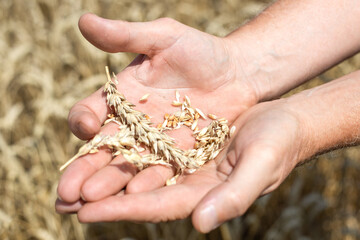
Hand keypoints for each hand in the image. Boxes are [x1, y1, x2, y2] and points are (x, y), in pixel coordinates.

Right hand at [56, 13, 259, 217]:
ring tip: (87, 207)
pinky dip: (146, 186)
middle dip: (84, 170)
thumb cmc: (200, 51)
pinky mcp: (179, 158)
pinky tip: (134, 201)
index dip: (84, 121)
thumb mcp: (163, 37)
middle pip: (102, 150)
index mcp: (122, 98)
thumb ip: (125, 36)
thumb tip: (83, 20)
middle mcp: (133, 126)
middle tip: (67, 193)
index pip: (91, 113)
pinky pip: (159, 174)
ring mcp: (156, 145)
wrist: (237, 73)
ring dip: (108, 186)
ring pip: (126, 168)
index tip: (87, 127)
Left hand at [58, 94, 310, 232]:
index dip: (121, 209)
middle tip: (61, 199)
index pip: (155, 206)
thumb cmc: (278, 144)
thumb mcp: (261, 166)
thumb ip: (235, 195)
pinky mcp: (182, 143)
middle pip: (137, 193)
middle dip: (101, 197)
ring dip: (104, 175)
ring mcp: (183, 163)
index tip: (85, 212)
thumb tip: (201, 223)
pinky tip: (101, 148)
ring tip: (70, 178)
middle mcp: (187, 183)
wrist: (284, 121)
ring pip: (136, 171)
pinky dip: (124, 150)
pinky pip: (147, 147)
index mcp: (203, 195)